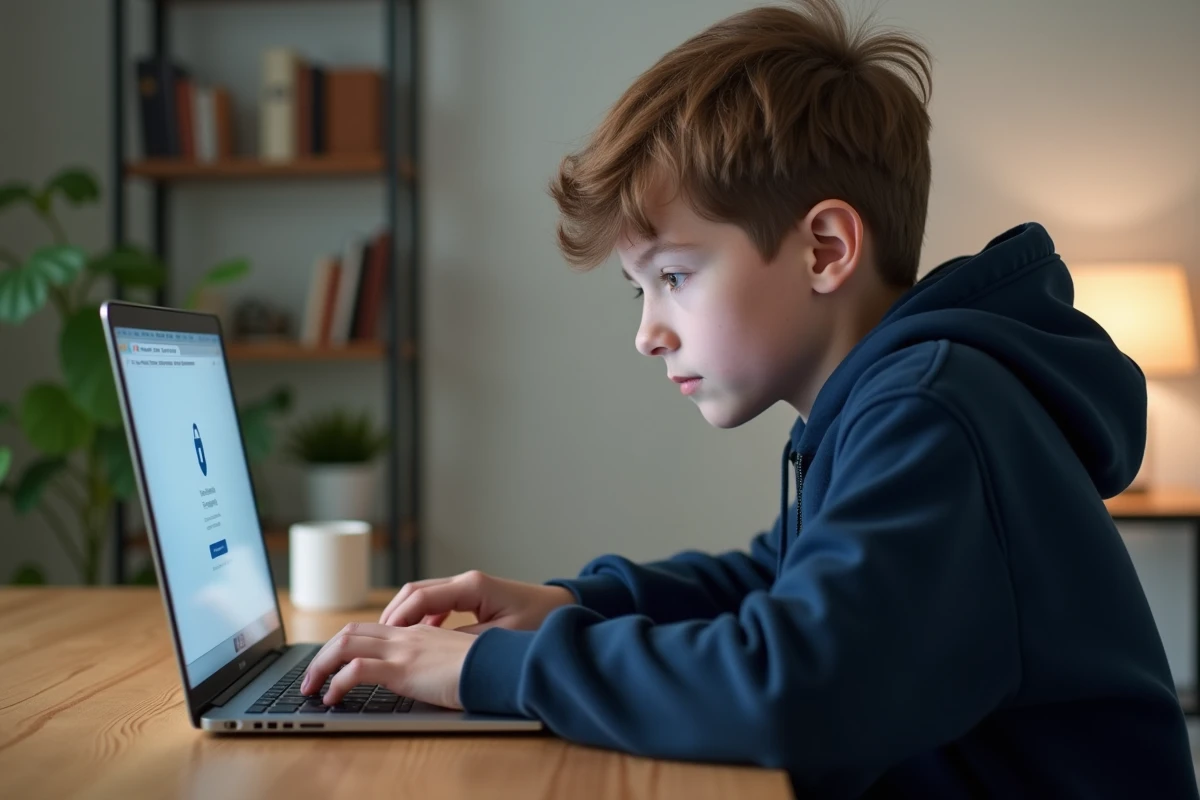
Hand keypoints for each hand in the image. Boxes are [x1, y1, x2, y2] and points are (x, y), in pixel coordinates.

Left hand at [300, 622, 475, 708]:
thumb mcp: (456, 658)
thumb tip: (425, 672)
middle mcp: (406, 636)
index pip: (372, 629)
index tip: (335, 662)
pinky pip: (357, 670)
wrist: (502, 665)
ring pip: (345, 644)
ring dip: (321, 665)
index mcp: (419, 632)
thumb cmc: (487, 665)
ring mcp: (403, 650)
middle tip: (312, 676)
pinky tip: (333, 698)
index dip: (347, 643)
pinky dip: (337, 684)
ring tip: (311, 687)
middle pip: (350, 631)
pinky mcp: (402, 670)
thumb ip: (436, 658)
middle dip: (324, 653)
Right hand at [378, 570, 574, 632]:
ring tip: (388, 641)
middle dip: (392, 614)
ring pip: (422, 596)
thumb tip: (431, 651)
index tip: (383, 639)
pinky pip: (436, 603)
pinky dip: (420, 617)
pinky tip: (416, 637)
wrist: (563, 608)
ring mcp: (467, 586)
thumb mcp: (501, 638)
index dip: (398, 618)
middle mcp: (465, 581)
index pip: (421, 597)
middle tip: (374, 640)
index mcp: (471, 586)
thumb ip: (464, 642)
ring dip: (404, 615)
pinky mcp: (471, 596)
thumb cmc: (539, 622)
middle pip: (414, 592)